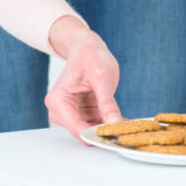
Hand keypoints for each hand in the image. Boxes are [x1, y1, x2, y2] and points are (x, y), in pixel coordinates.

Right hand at [44, 16, 121, 139]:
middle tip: (125, 132)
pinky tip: (123, 121)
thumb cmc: (90, 56)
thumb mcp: (101, 76)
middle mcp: (60, 110)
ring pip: (90, 130)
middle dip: (102, 133)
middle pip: (82, 131)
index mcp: (58, 101)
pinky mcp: (82, 113)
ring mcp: (71, 113)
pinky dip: (109, 123)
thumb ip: (106, 102)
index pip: (76, 127)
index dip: (96, 134)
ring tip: (127, 126)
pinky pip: (96, 123)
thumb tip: (113, 123)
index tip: (115, 137)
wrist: (88, 48)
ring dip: (107, 129)